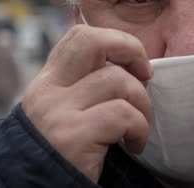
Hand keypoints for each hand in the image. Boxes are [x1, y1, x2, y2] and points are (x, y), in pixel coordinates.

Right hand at [22, 25, 152, 181]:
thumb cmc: (62, 157)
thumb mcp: (64, 115)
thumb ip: (84, 90)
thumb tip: (131, 69)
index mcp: (48, 83)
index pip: (79, 36)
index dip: (115, 41)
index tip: (133, 65)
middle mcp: (48, 92)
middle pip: (93, 41)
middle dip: (130, 49)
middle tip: (146, 75)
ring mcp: (58, 113)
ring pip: (118, 80)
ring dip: (142, 104)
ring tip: (137, 127)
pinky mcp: (73, 137)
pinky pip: (123, 115)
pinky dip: (139, 129)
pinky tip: (134, 145)